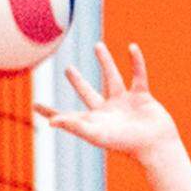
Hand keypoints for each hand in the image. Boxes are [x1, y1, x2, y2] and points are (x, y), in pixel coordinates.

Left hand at [34, 42, 178, 163]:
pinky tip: (132, 47)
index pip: (67, 115)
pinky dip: (137, 61)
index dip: (51, 111)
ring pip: (112, 77)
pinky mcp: (142, 96)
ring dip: (106, 62)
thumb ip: (74, 126)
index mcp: (93, 121)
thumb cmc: (125, 143)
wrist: (155, 145)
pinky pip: (138, 74)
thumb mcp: (96, 134)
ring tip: (98, 45)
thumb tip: (51, 122)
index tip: (35, 105)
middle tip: (68, 69)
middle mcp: (107, 110)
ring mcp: (125, 102)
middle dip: (78, 82)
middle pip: (88, 92)